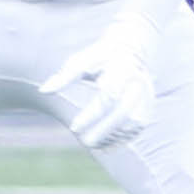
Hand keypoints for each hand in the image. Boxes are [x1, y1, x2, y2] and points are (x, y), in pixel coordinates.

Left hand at [39, 13, 157, 149]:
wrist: (132, 47)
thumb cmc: (99, 56)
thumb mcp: (81, 61)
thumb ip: (64, 77)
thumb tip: (43, 91)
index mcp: (120, 68)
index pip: (107, 96)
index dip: (91, 115)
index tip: (74, 127)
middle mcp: (137, 82)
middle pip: (123, 112)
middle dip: (104, 130)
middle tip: (84, 142)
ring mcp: (147, 95)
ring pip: (134, 123)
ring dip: (113, 137)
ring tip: (92, 144)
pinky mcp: (149, 105)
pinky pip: (138, 128)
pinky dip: (122, 139)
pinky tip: (105, 146)